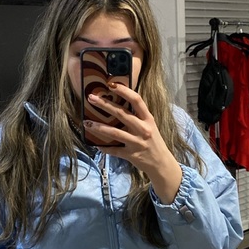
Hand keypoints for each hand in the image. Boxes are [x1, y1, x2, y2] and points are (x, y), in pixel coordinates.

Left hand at [83, 83, 181, 203]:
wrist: (161, 163)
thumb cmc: (154, 142)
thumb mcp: (150, 126)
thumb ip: (137, 117)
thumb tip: (117, 106)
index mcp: (148, 119)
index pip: (136, 100)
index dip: (124, 91)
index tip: (111, 84)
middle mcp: (143, 129)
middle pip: (121, 114)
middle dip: (104, 105)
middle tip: (91, 98)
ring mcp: (136, 142)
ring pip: (114, 132)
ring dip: (98, 127)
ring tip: (86, 123)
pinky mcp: (131, 155)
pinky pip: (114, 150)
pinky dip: (104, 147)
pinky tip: (95, 144)